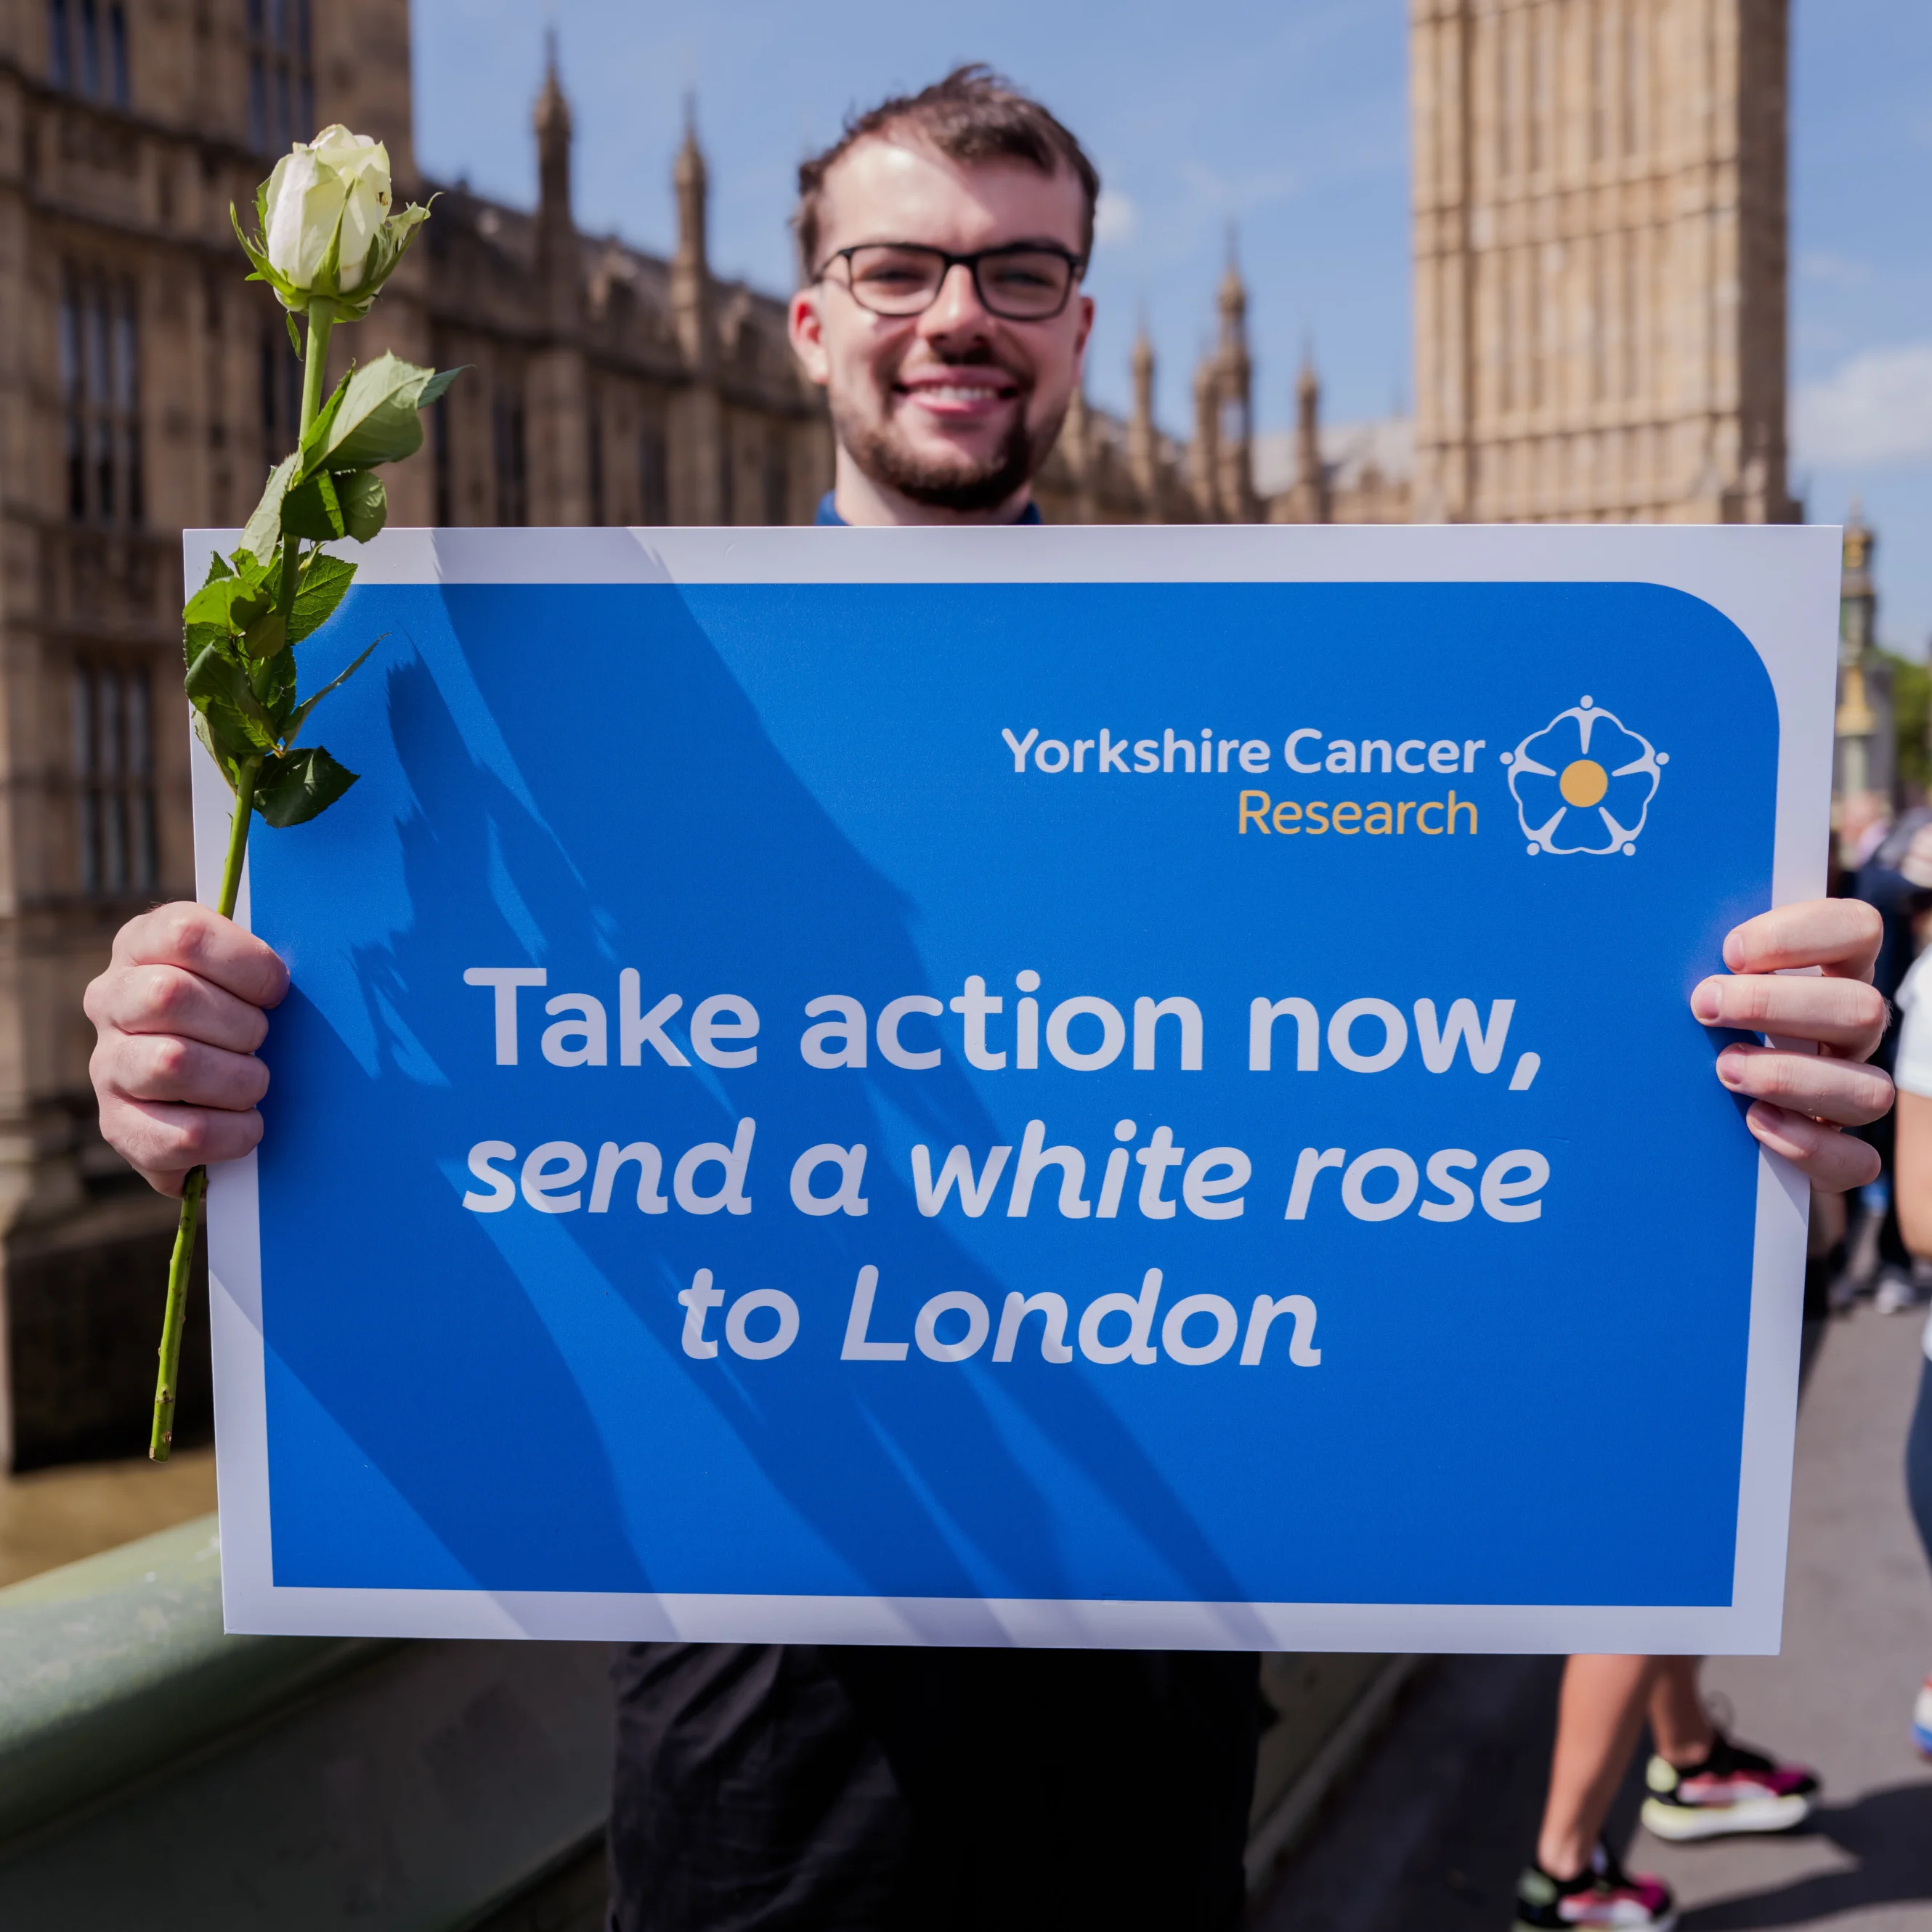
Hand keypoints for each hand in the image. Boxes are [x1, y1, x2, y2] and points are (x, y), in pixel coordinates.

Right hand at [85, 903, 289, 1195]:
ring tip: (253, 1085)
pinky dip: (233, 1133)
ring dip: (238, 1079)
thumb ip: (258, 964)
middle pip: (170, 995)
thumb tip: (296, 975)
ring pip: (172, 1063)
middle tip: (260, 1041)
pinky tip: (245, 1125)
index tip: (276, 991)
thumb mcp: (243, 975)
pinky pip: (184, 1133)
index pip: (185, 934)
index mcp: (142, 945)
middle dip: (240, 1024)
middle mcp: (111, 1000)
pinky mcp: (120, 1125)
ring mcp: (108, 1063)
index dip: (246, 964)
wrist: (206, 1096)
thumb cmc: (239, 1017)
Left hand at [1689, 899, 1891, 1190]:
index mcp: (1831, 971)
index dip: (1802, 934)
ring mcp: (1853, 1090)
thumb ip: (1700, 958)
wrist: (1693, 1108)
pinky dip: (1807, 1145)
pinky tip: (1755, 1124)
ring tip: (1724, 1069)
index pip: (1857, 929)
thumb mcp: (1704, 982)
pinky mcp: (1841, 1151)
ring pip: (1870, 1090)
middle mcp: (1852, 1029)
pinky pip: (1856, 1161)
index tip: (1730, 950)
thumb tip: (1649, 938)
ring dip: (1790, 1077)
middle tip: (1703, 1005)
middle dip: (1776, 1005)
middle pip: (1863, 1008)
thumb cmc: (1698, 1021)